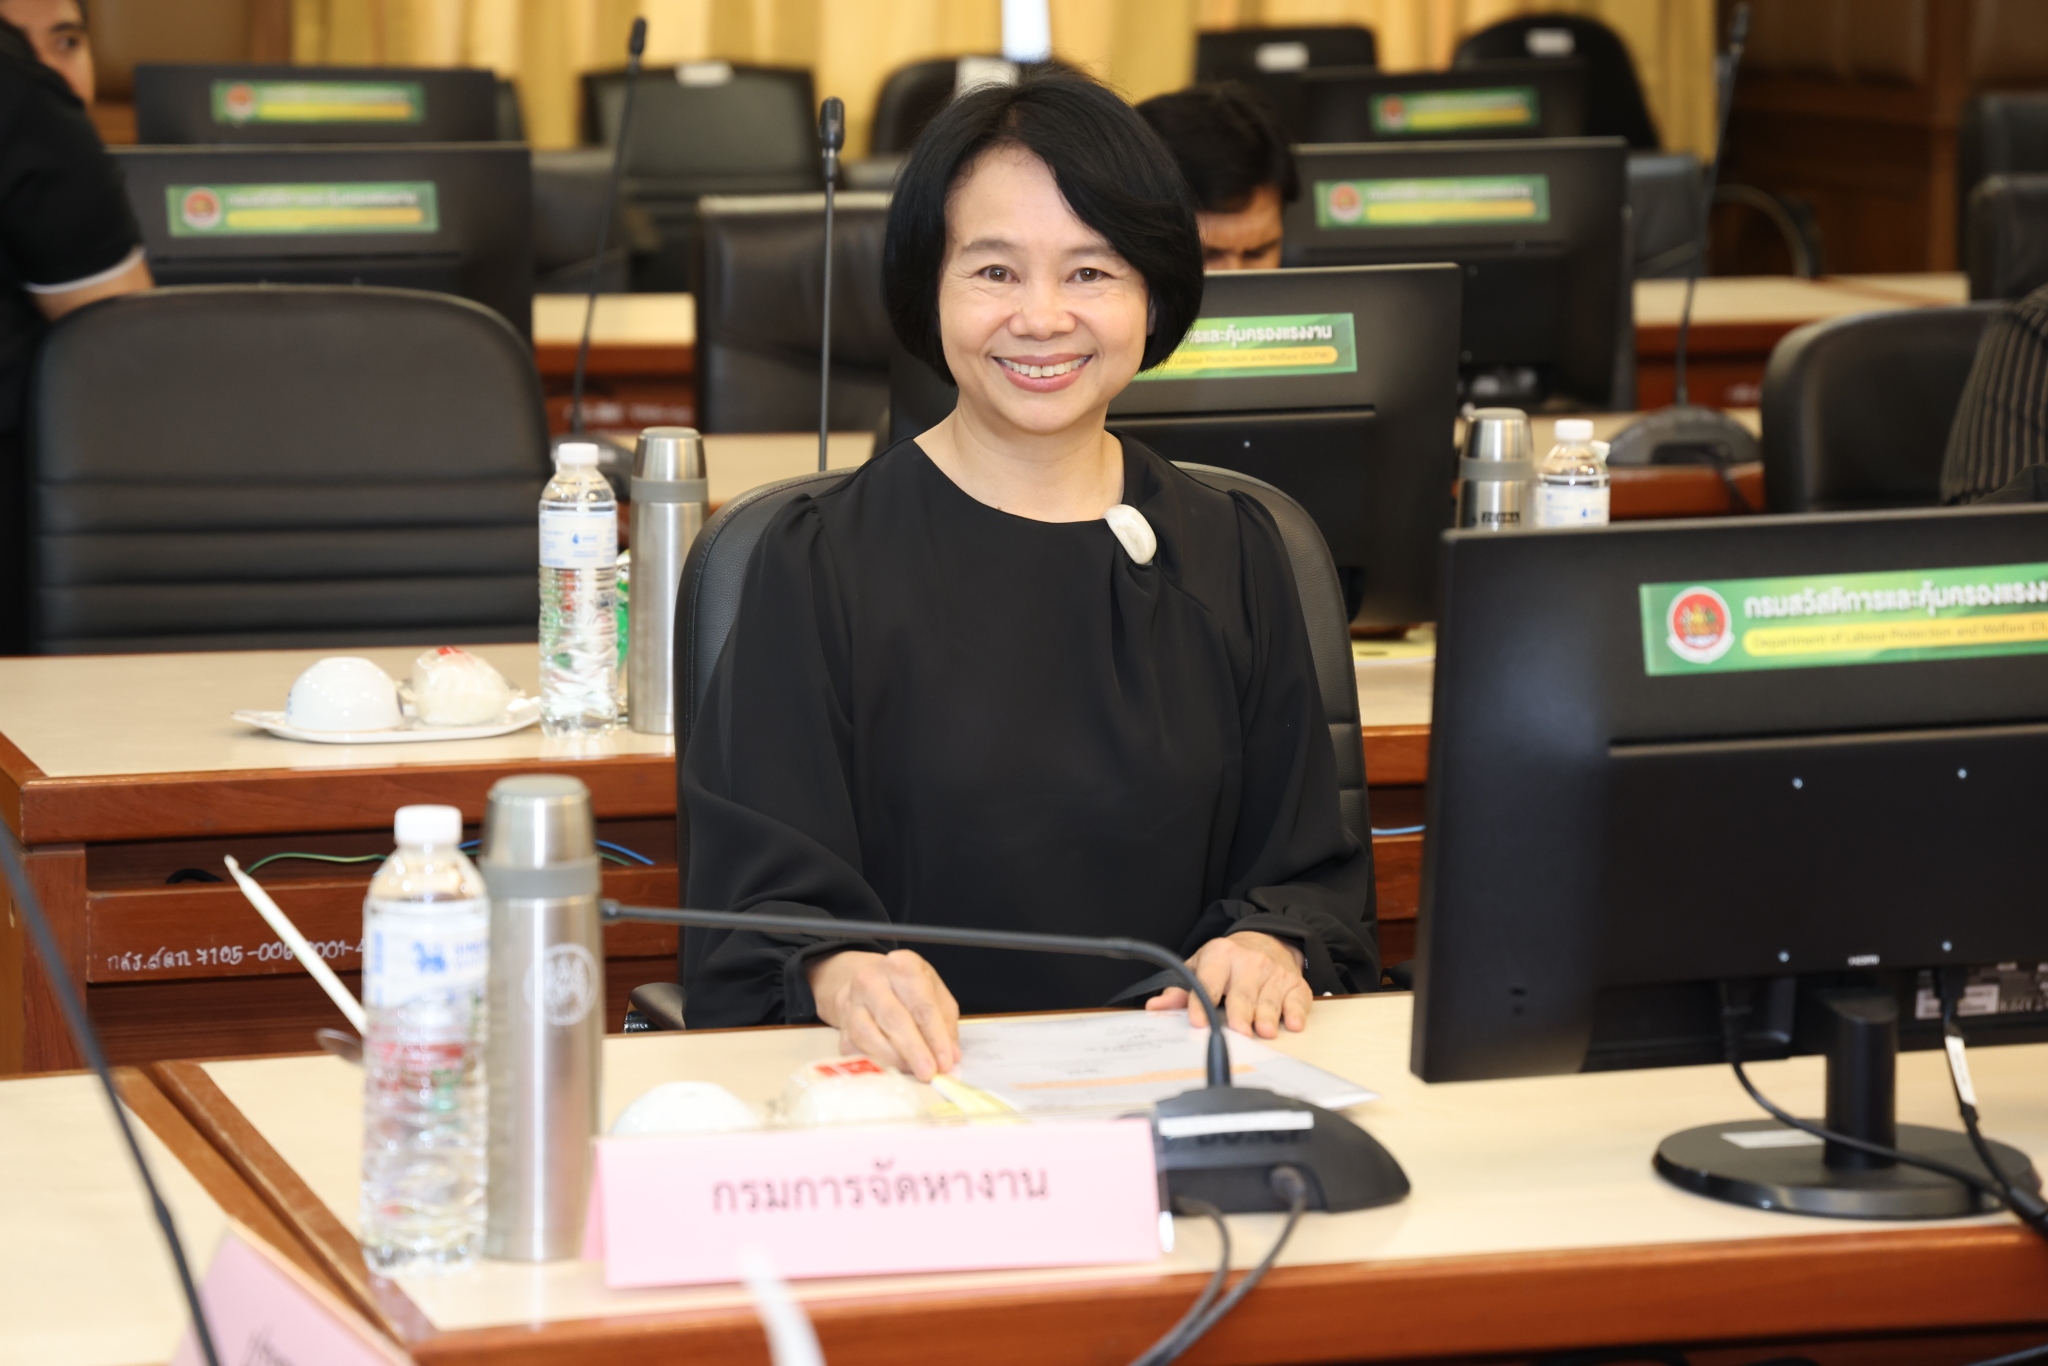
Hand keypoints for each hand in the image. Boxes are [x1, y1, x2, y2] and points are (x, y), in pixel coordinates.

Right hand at [807, 949, 960, 1080]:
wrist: (868, 983)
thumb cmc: (907, 989)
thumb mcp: (934, 994)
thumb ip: (945, 1024)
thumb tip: (950, 1056)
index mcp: (902, 966)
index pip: (922, 1005)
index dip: (935, 1037)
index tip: (946, 1062)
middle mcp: (873, 980)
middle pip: (894, 1019)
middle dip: (914, 1051)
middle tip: (928, 1073)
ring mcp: (852, 1001)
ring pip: (868, 1036)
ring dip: (893, 1060)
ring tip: (912, 1072)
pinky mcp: (842, 1024)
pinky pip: (854, 1048)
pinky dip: (874, 1063)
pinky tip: (891, 1071)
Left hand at [1145, 931, 1309, 1039]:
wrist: (1268, 942)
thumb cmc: (1228, 963)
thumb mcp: (1200, 967)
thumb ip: (1180, 989)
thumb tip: (1155, 1007)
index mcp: (1220, 955)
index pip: (1208, 982)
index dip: (1201, 1002)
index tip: (1198, 1021)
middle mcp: (1249, 962)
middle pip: (1242, 993)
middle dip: (1240, 1013)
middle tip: (1238, 1031)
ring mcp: (1274, 973)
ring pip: (1269, 999)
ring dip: (1267, 1016)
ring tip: (1264, 1032)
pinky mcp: (1295, 984)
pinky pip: (1296, 1000)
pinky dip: (1296, 1012)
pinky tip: (1293, 1024)